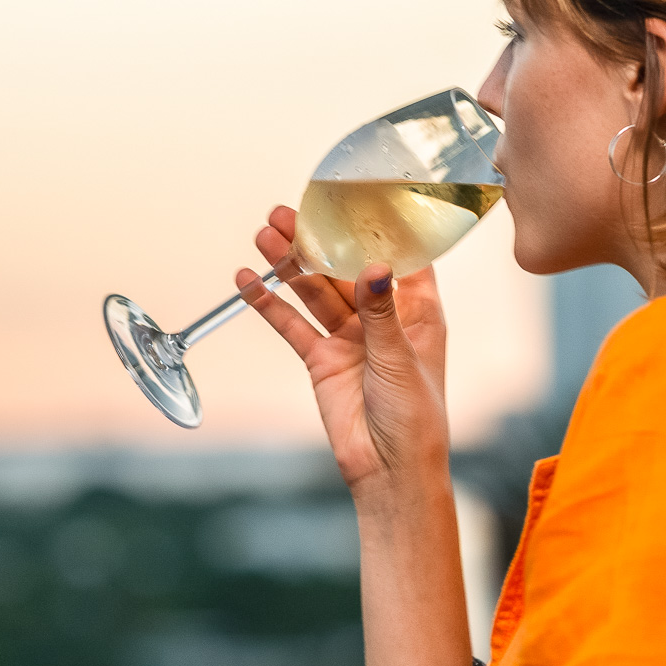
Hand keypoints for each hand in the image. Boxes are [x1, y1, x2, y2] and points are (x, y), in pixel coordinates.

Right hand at [235, 206, 451, 494]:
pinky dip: (269, 303)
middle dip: (318, 239)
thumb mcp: (400, 359)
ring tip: (264, 233)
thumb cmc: (415, 418)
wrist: (389, 470)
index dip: (378, 226)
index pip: (400, 256)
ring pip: (314, 290)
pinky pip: (291, 325)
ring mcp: (348, 337)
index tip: (353, 195)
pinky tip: (248, 279)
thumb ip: (381, 312)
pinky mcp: (320, 359)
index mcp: (417, 310)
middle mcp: (381, 317)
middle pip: (345, 267)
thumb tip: (373, 267)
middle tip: (288, 211)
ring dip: (290, 263)